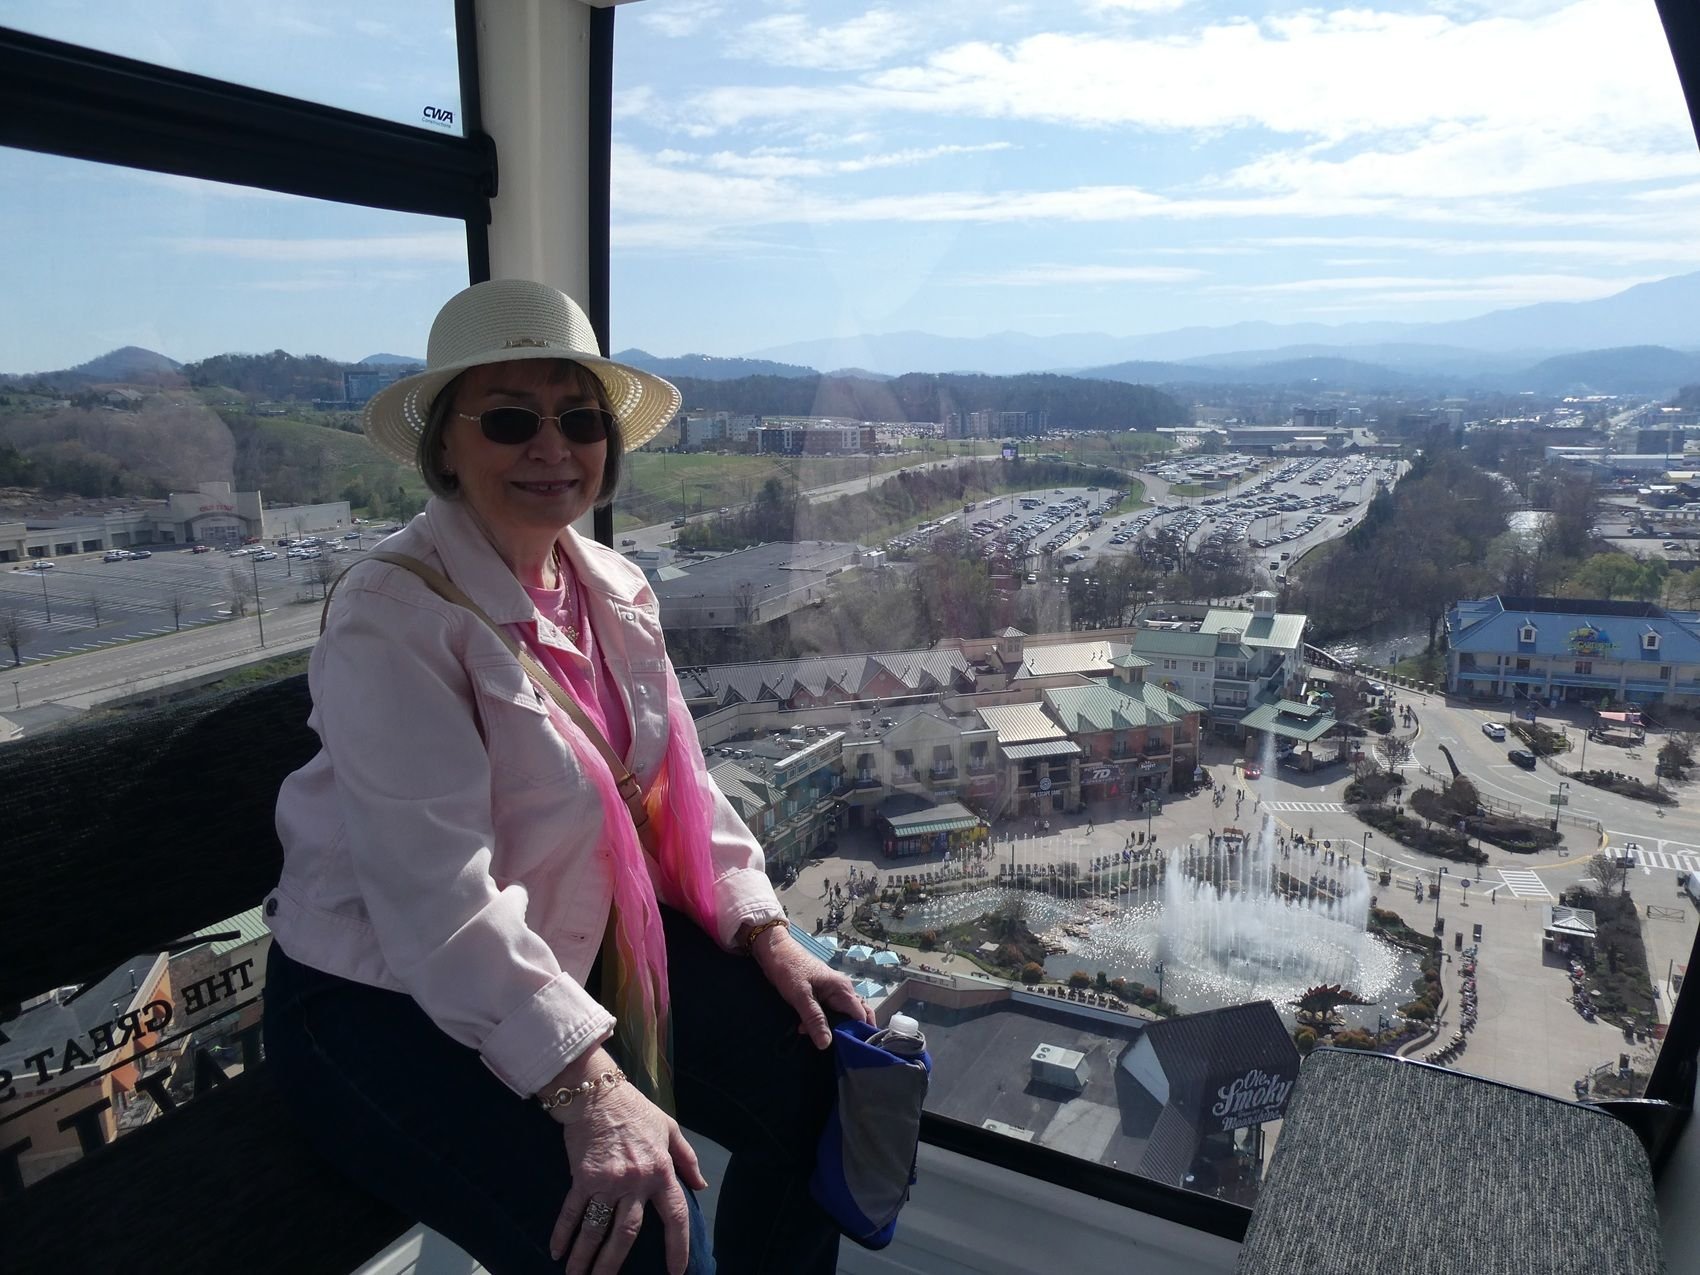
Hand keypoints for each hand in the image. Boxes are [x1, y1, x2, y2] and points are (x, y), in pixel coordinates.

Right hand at [547, 1049, 707, 1274]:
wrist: (598, 1093)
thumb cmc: (635, 1109)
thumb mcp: (669, 1128)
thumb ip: (686, 1159)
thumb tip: (700, 1184)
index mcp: (661, 1171)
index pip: (675, 1216)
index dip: (678, 1247)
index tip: (676, 1272)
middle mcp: (636, 1181)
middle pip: (628, 1234)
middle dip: (615, 1264)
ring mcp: (607, 1181)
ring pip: (597, 1229)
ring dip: (586, 1258)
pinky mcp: (582, 1177)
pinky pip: (572, 1212)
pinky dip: (563, 1234)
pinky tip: (557, 1252)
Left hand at [751, 927, 873, 1047]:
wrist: (773, 950)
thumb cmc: (788, 968)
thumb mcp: (800, 996)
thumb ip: (814, 1019)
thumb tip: (826, 1044)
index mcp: (842, 988)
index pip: (861, 1016)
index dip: (859, 1033)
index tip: (851, 1051)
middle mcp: (842, 990)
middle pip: (855, 1016)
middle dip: (848, 1032)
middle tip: (837, 1048)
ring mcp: (832, 992)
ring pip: (840, 1016)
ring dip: (830, 1028)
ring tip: (814, 1038)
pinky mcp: (822, 995)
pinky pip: (828, 1012)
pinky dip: (821, 1022)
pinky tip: (806, 1029)